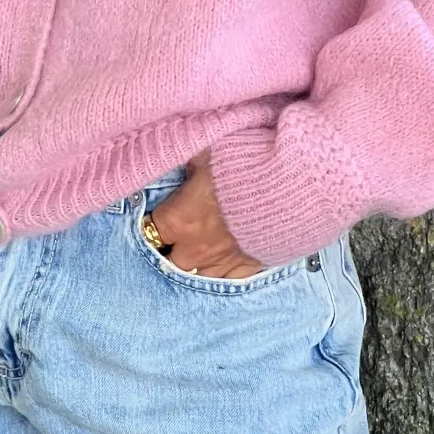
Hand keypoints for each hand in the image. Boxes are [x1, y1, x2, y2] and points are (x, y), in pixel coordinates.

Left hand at [144, 151, 264, 278]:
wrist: (286, 188)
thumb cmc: (241, 167)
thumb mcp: (207, 152)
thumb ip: (189, 161)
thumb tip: (181, 160)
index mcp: (178, 220)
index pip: (147, 231)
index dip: (148, 224)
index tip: (153, 218)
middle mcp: (195, 248)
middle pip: (168, 262)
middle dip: (169, 251)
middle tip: (173, 238)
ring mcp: (222, 262)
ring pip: (196, 277)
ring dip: (194, 266)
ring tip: (196, 254)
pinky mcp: (248, 267)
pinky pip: (229, 282)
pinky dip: (224, 274)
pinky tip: (223, 267)